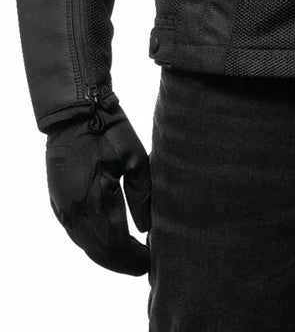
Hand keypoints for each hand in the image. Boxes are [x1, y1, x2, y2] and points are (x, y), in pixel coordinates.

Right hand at [45, 98, 150, 275]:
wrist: (76, 114)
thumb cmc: (110, 131)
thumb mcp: (135, 159)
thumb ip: (142, 196)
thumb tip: (146, 228)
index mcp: (95, 198)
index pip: (116, 243)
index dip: (133, 258)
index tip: (150, 261)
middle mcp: (75, 209)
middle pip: (99, 251)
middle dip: (122, 263)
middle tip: (143, 267)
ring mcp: (63, 208)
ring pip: (84, 246)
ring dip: (106, 257)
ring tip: (128, 259)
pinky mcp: (58, 203)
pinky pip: (75, 234)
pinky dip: (91, 244)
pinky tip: (106, 245)